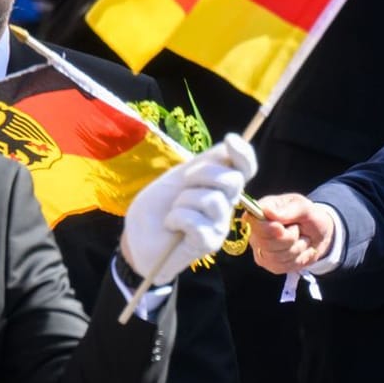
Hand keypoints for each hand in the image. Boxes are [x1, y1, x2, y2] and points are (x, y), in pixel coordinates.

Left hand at [120, 136, 254, 283]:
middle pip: (233, 179)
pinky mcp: (209, 243)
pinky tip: (171, 226)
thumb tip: (232, 141)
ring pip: (212, 200)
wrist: (137, 239)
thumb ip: (206, 161)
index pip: (245, 168)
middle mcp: (226, 205)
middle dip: (203, 174)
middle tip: (184, 185)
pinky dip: (176, 219)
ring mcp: (220, 225)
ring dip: (183, 202)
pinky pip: (197, 222)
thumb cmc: (158, 207)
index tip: (230, 139)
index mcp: (220, 186)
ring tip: (173, 212)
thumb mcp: (178, 176)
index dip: (244, 153)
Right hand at [246, 192, 337, 274]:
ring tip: (301, 237)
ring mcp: (261, 251)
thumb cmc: (308, 216)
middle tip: (298, 228)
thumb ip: (289, 210)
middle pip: (266, 243)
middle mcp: (255, 232)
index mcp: (260, 212)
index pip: (252, 222)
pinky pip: (284, 266)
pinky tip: (300, 248)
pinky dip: (298, 258)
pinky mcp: (270, 264)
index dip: (266, 228)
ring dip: (297, 247)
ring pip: (278, 257)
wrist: (319, 233)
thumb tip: (267, 211)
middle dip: (289, 237)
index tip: (280, 227)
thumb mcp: (305, 207)